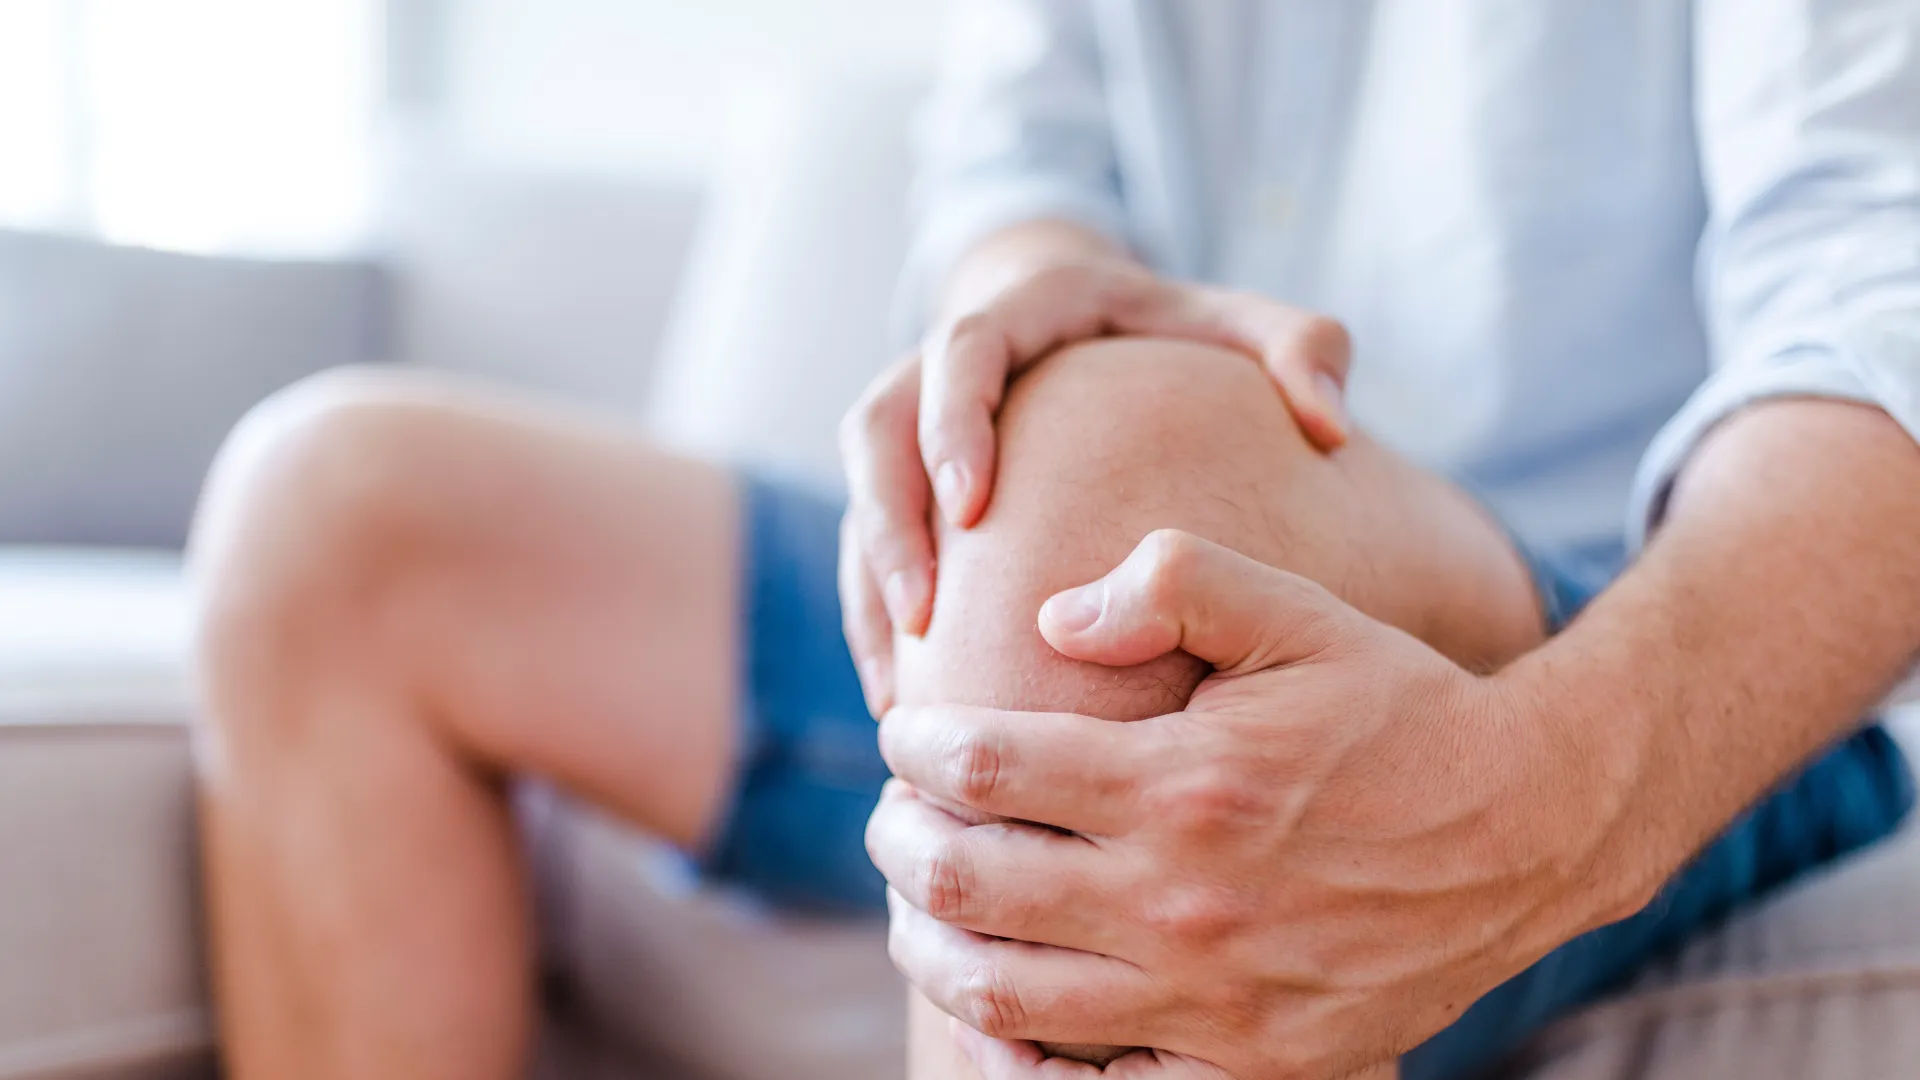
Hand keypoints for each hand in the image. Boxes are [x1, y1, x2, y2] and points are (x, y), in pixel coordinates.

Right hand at [837, 258, 1352, 715]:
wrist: (1092, 321)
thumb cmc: (1177, 333)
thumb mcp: (1242, 325)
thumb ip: (1301, 351)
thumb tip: (1330, 423)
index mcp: (1021, 312)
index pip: (962, 350)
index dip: (954, 424)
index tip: (974, 505)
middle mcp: (945, 362)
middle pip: (877, 429)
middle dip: (890, 522)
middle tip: (925, 612)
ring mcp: (914, 426)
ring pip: (861, 501)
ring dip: (871, 590)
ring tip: (900, 686)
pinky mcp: (902, 484)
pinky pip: (867, 551)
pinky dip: (876, 621)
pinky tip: (904, 698)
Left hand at [866, 531, 1634, 1078]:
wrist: (1529, 830)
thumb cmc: (1400, 709)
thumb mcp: (1300, 614)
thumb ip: (1174, 584)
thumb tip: (1054, 616)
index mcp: (1185, 780)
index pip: (986, 766)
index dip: (918, 744)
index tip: (906, 731)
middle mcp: (1184, 898)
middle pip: (967, 881)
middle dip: (897, 842)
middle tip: (890, 815)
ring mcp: (1213, 997)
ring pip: (1003, 992)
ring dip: (928, 945)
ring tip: (918, 903)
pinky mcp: (1248, 1063)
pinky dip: (1021, 1056)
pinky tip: (996, 1011)